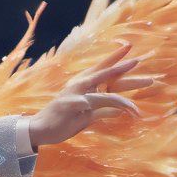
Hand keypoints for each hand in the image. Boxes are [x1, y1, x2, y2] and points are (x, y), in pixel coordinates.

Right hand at [25, 41, 152, 147]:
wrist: (39, 130)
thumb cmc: (62, 122)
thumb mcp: (87, 117)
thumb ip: (102, 112)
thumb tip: (119, 112)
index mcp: (85, 87)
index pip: (104, 71)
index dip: (116, 59)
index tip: (129, 47)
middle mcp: (80, 86)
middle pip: (105, 75)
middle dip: (122, 68)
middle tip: (138, 60)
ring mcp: (74, 95)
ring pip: (102, 94)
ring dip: (119, 102)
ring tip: (133, 108)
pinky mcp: (68, 105)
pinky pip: (84, 104)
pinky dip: (90, 105)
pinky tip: (97, 108)